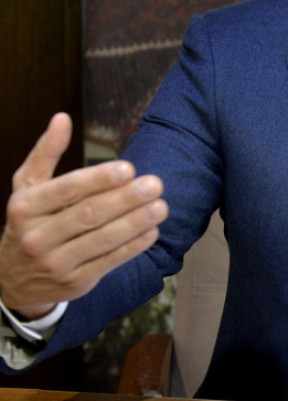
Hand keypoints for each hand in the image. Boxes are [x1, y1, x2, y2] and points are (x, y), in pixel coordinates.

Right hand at [0, 113, 167, 319]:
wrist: (11, 280)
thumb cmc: (28, 222)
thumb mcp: (27, 187)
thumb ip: (45, 153)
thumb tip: (61, 118)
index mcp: (25, 207)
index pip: (65, 190)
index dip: (98, 179)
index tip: (128, 168)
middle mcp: (36, 236)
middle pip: (87, 215)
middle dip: (124, 199)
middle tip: (154, 184)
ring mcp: (54, 263)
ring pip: (100, 240)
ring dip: (134, 223)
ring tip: (160, 207)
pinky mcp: (74, 283)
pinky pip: (107, 263)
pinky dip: (132, 247)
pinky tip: (152, 231)